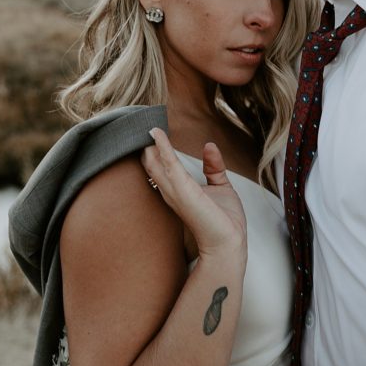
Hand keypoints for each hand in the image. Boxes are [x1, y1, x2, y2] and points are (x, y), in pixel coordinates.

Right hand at [142, 129, 246, 258]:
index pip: (160, 168)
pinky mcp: (182, 190)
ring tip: (144, 123)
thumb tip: (209, 145)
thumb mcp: (221, 186)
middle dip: (145, 145)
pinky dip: (162, 146)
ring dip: (149, 143)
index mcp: (178, 191)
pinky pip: (168, 163)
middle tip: (137, 123)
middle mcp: (171, 191)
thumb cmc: (224, 222)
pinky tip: (157, 133)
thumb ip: (213, 167)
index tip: (150, 131)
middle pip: (152, 164)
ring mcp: (174, 191)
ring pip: (155, 162)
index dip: (154, 150)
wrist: (228, 243)